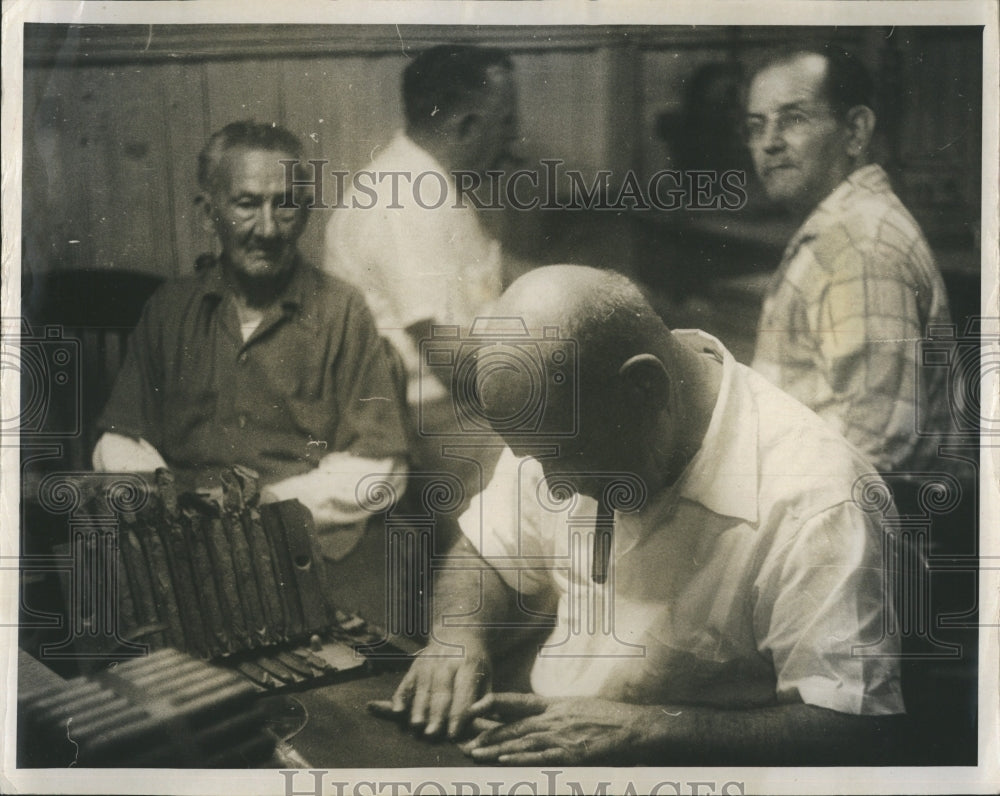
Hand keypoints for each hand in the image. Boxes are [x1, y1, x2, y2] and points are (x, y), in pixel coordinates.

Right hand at [368, 641, 491, 738]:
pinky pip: (406, 681)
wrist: (457, 631)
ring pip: (423, 687)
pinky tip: (397, 710)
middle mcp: (447, 661)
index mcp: (468, 664)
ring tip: (416, 725)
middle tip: (432, 734)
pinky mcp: (415, 664)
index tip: (453, 733)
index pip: (463, 692)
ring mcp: (429, 661)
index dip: (458, 714)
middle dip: (436, 714)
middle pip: (441, 691)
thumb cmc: (475, 662)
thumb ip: (484, 699)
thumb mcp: (486, 675)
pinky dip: (401, 695)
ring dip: (418, 707)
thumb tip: (478, 718)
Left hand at [460, 693, 659, 764]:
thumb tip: (533, 720)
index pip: (518, 701)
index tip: (474, 707)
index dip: (494, 703)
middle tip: (465, 740)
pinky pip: (541, 755)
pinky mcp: (572, 753)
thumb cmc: (608, 718)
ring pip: (522, 740)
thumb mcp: (576, 708)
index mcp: (555, 704)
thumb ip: (553, 714)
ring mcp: (563, 735)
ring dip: (496, 748)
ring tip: (475, 752)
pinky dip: (521, 757)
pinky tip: (504, 759)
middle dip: (487, 733)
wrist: (635, 726)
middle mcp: (555, 717)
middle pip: (514, 725)